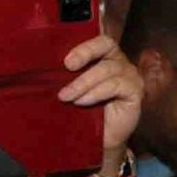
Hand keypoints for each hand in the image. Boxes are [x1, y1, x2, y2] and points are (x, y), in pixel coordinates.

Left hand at [54, 28, 142, 162]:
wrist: (97, 140)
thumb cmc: (82, 111)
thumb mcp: (70, 88)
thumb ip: (64, 74)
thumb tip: (41, 65)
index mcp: (102, 55)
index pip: (97, 37)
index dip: (84, 39)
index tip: (65, 53)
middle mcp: (118, 61)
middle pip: (106, 44)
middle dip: (85, 53)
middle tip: (66, 66)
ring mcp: (129, 75)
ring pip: (107, 69)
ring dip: (84, 82)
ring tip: (66, 96)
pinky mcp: (135, 91)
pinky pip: (116, 85)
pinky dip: (96, 92)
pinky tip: (82, 101)